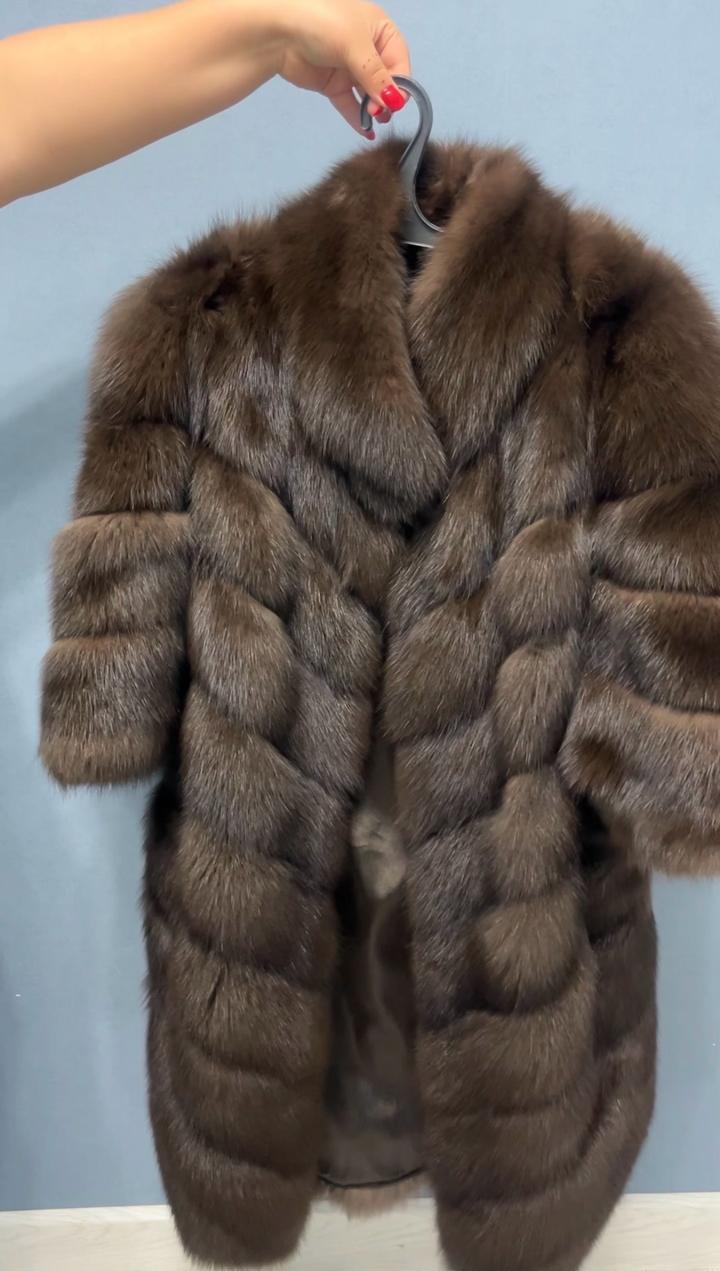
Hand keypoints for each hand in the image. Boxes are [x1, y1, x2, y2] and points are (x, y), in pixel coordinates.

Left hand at [273, 0, 409, 135]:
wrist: (279, 29)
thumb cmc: (323, 23)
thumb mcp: (356, 45)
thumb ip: (376, 76)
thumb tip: (395, 102)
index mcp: (380, 31)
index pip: (399, 62)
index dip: (400, 83)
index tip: (395, 102)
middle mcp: (368, 49)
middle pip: (385, 80)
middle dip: (385, 98)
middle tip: (380, 112)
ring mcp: (349, 68)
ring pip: (368, 94)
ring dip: (373, 109)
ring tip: (375, 120)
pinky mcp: (333, 84)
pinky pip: (349, 104)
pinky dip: (357, 118)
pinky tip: (366, 132)